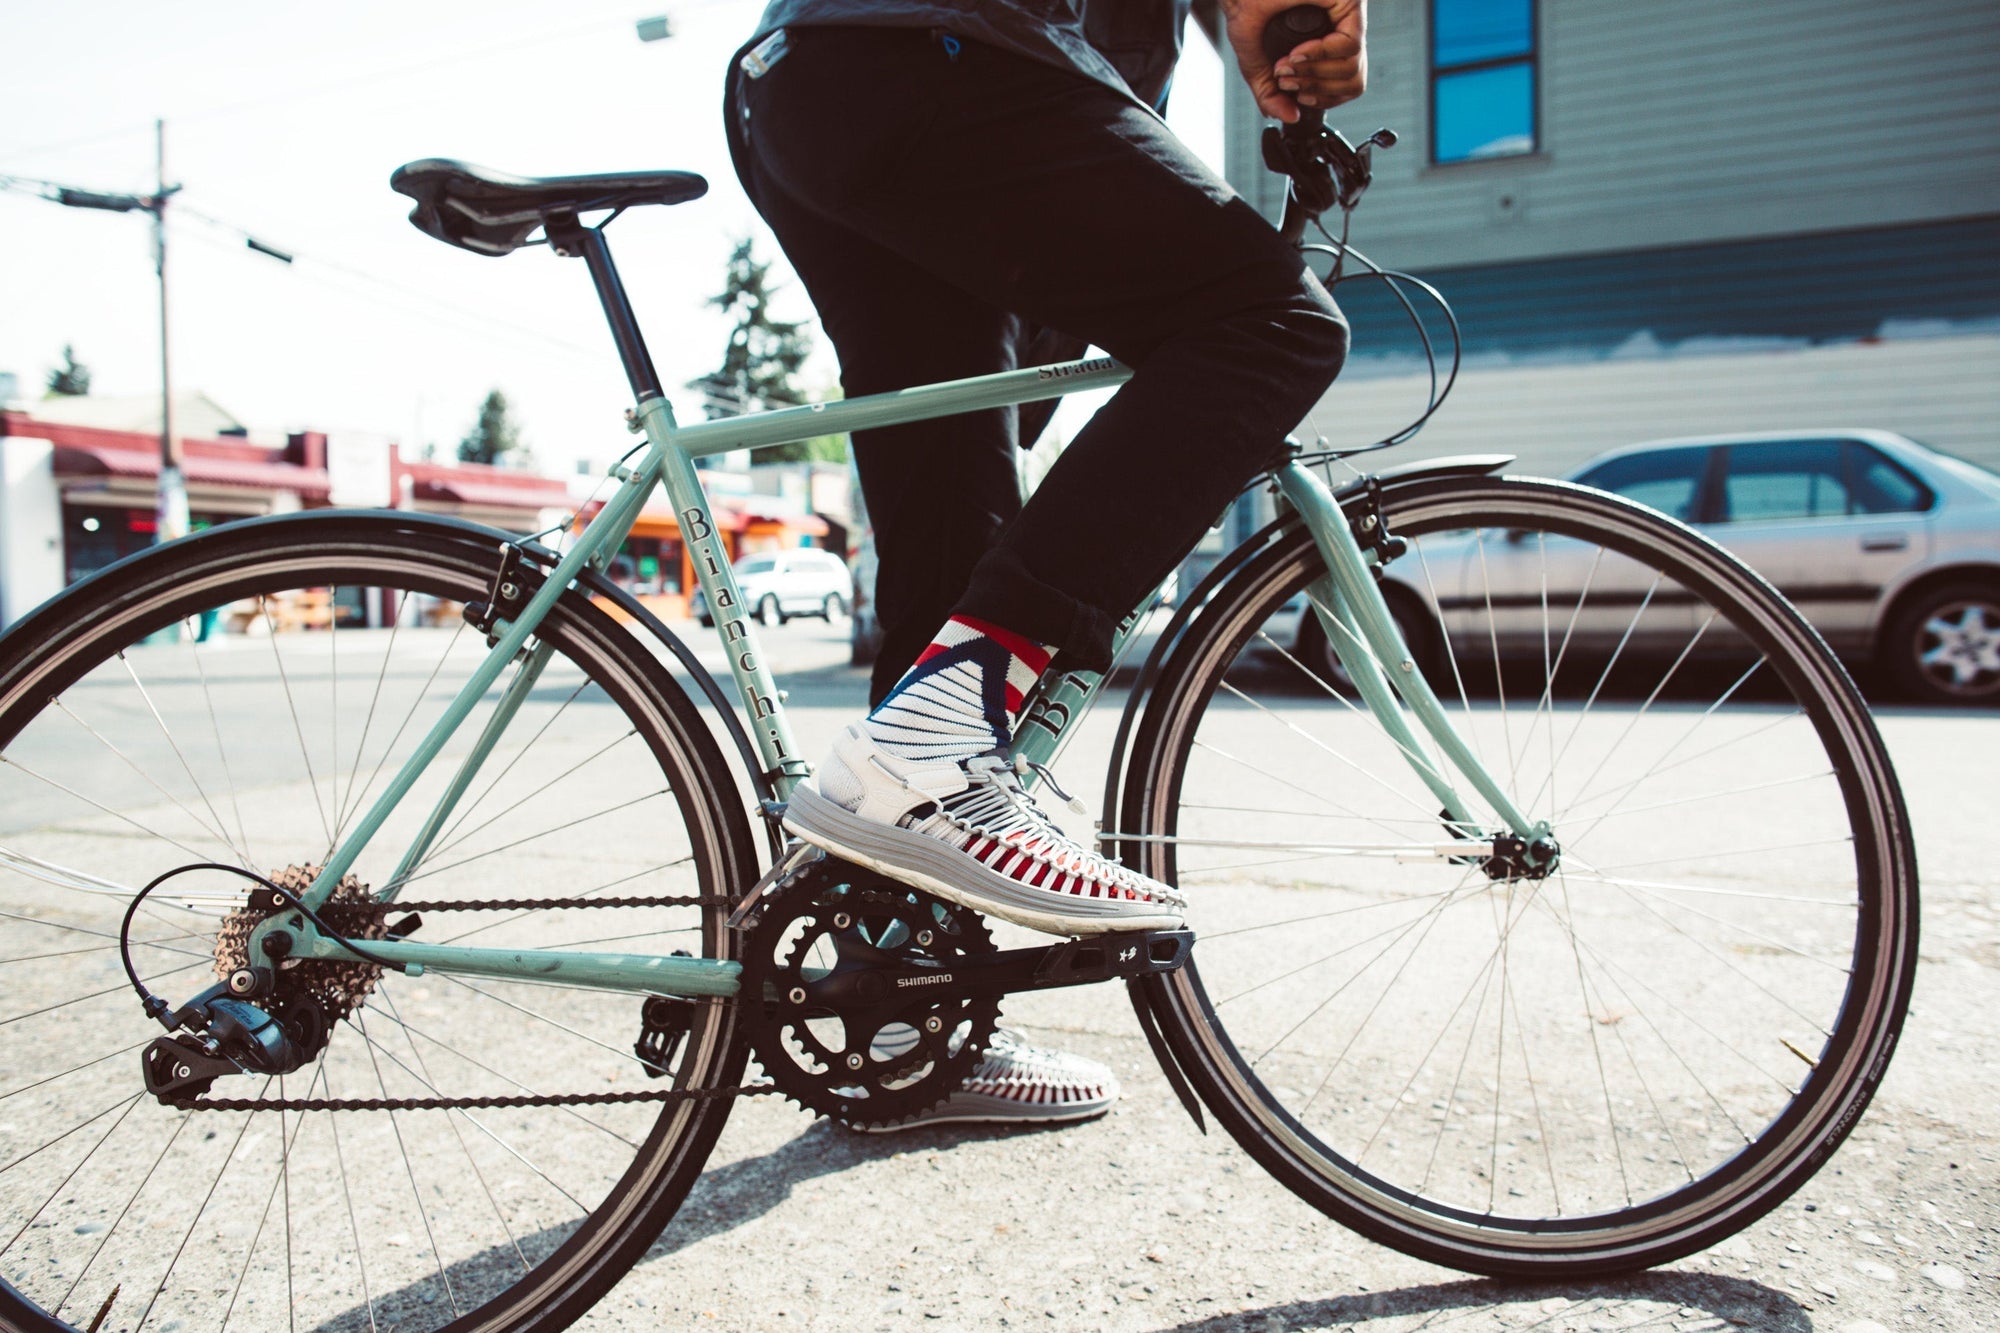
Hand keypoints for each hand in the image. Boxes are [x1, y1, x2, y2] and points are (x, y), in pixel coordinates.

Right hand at [1223, 0, 1366, 123]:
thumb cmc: (1245, 0)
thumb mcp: (1253, 54)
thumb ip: (1267, 89)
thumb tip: (1289, 117)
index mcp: (1323, 37)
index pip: (1344, 81)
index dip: (1323, 98)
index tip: (1297, 96)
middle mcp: (1340, 25)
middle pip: (1354, 80)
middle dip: (1319, 92)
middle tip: (1291, 84)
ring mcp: (1348, 14)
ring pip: (1354, 67)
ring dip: (1317, 76)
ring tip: (1288, 67)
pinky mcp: (1350, 2)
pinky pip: (1349, 45)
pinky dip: (1320, 56)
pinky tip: (1297, 53)